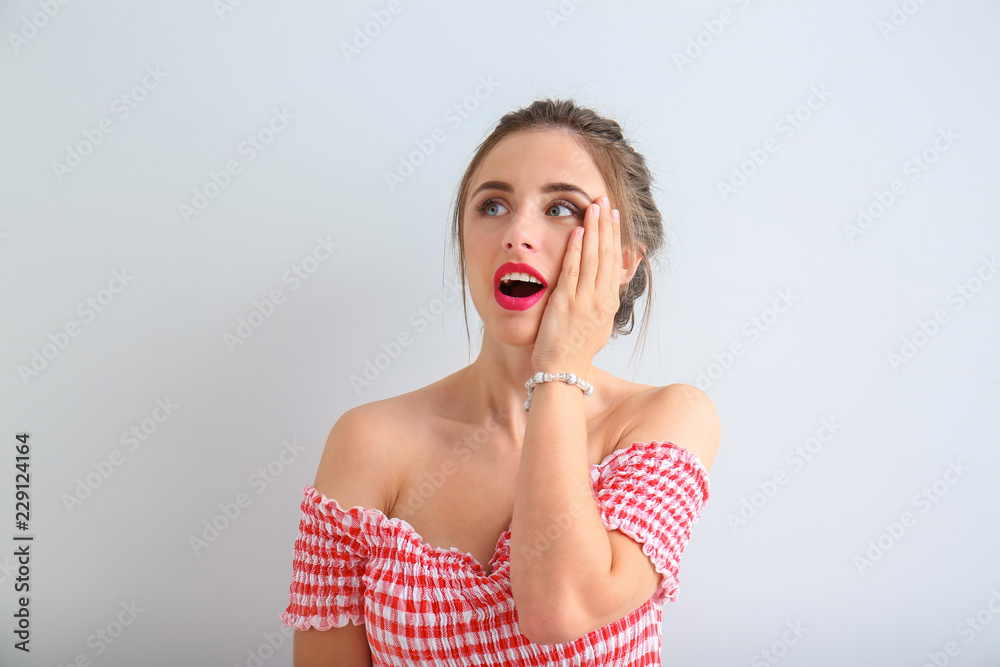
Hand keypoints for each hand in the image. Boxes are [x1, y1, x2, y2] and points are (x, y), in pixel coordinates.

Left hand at [531, 195, 623, 373]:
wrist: (563, 370)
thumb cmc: (575, 349)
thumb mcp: (597, 323)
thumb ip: (602, 299)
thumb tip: (606, 283)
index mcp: (608, 303)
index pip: (615, 262)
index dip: (615, 236)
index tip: (613, 216)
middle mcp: (601, 300)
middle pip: (608, 254)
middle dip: (606, 225)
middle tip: (605, 201)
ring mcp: (585, 301)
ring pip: (594, 258)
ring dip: (594, 230)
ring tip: (594, 207)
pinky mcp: (566, 303)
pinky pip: (573, 271)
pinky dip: (577, 250)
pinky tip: (578, 232)